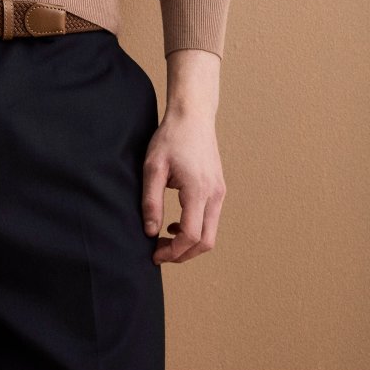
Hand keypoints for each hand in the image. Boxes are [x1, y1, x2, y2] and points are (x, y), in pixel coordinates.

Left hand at [141, 111, 226, 264]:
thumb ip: (151, 200)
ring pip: (210, 233)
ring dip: (189, 243)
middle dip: (182, 254)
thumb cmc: (171, 137)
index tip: (154, 254)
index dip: (172, 251)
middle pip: (206, 242)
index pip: (190, 236)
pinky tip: (176, 223)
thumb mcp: (153, 166)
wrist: (193, 115)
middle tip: (159, 252)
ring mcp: (219, 192)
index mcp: (198, 190)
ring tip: (164, 238)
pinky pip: (211, 219)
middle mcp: (214, 194)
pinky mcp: (219, 188)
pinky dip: (196, 229)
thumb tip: (150, 231)